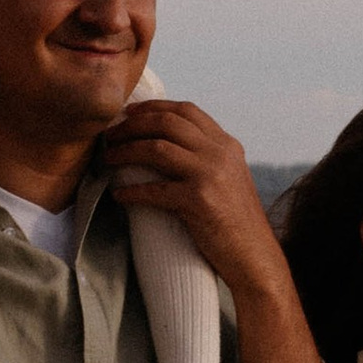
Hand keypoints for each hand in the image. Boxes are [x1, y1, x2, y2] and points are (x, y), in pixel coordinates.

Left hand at [98, 95, 280, 291]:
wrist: (255, 256)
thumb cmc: (237, 223)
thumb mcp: (230, 178)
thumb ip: (208, 158)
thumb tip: (169, 146)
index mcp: (226, 145)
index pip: (186, 111)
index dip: (153, 107)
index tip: (129, 113)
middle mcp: (219, 154)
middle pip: (167, 123)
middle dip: (132, 125)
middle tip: (110, 136)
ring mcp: (210, 175)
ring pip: (156, 148)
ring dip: (125, 151)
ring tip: (108, 159)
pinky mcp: (199, 201)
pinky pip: (154, 190)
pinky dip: (131, 192)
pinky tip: (119, 195)